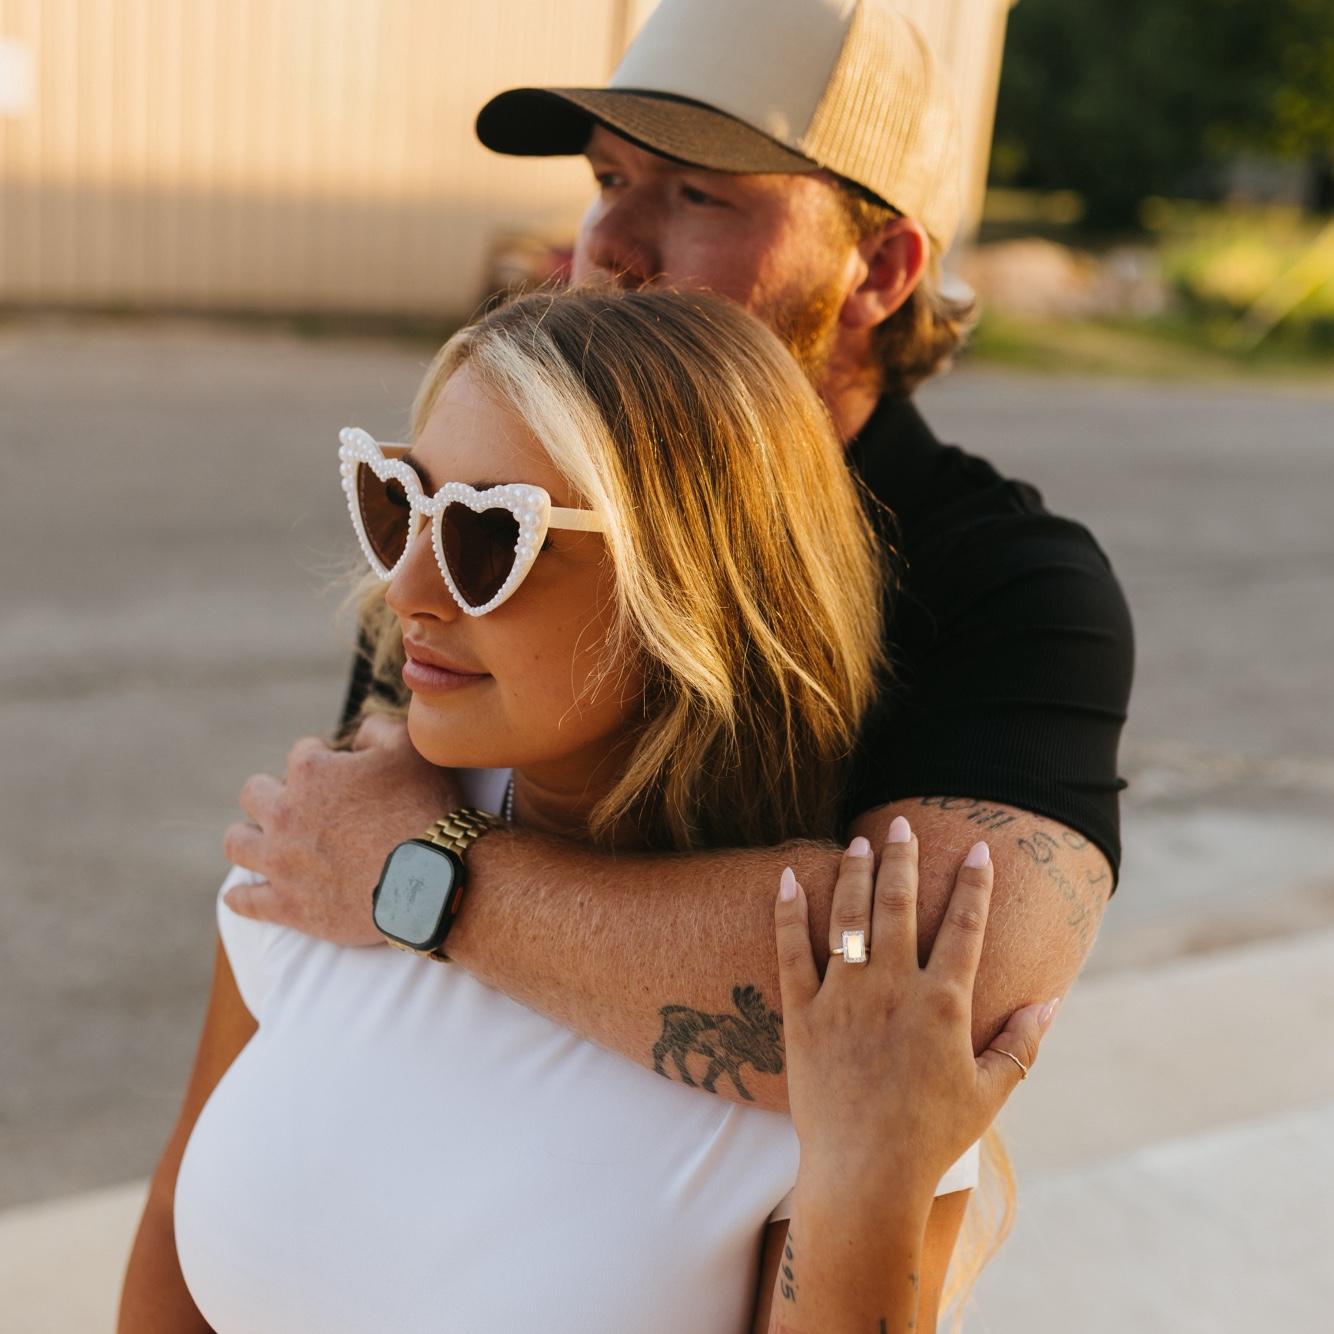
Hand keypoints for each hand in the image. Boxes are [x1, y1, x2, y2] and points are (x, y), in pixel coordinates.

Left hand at [221, 714, 461, 944]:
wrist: (433, 879)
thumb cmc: (424, 807)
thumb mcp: (410, 747)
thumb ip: (376, 728)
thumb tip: (356, 737)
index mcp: (311, 772)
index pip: (302, 752)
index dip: (324, 757)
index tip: (341, 772)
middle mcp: (285, 814)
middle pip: (255, 793)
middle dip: (275, 792)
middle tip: (303, 805)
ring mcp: (282, 863)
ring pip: (238, 842)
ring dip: (249, 836)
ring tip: (266, 840)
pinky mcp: (289, 907)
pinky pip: (245, 901)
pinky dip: (242, 896)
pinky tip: (244, 894)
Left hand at [773, 817, 1059, 1205]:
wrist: (864, 1174)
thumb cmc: (932, 1138)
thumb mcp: (989, 1093)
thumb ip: (1020, 1044)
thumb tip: (1050, 1003)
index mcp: (942, 1003)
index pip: (965, 927)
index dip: (975, 885)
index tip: (979, 850)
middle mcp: (892, 988)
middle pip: (899, 905)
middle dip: (904, 859)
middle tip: (903, 823)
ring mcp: (843, 997)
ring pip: (848, 917)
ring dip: (854, 873)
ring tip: (859, 840)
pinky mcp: (802, 1013)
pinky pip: (790, 952)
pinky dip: (788, 912)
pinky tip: (787, 879)